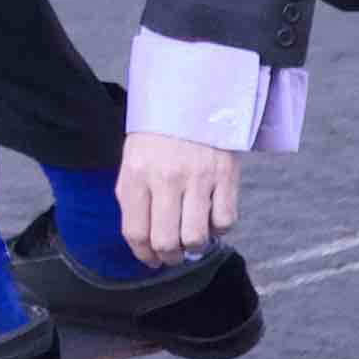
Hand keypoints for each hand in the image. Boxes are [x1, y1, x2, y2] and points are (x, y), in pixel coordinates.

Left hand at [117, 130, 242, 266]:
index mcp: (137, 174)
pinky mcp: (225, 176)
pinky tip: (212, 218)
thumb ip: (134, 198)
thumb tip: (144, 243)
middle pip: (166, 241)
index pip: (136, 232)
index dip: (143, 256)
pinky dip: (219, 229)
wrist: (192, 98)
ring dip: (194, 247)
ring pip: (196, 238)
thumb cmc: (159, 134)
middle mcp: (165, 178)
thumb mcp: (133, 161)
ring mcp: (197, 178)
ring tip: (193, 239)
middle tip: (173, 254)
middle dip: (169, 257)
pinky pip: (225, 222)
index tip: (151, 260)